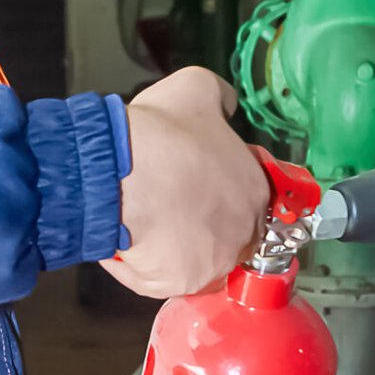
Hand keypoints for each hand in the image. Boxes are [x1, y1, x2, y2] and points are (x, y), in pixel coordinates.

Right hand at [105, 68, 271, 299]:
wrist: (123, 169)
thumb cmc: (161, 133)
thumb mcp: (198, 90)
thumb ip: (220, 97)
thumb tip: (224, 104)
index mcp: (254, 190)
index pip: (243, 203)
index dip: (214, 195)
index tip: (190, 190)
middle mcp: (242, 232)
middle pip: (220, 237)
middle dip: (194, 226)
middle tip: (163, 208)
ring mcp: (212, 263)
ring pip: (190, 263)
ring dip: (167, 250)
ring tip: (139, 224)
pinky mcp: (178, 284)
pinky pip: (153, 281)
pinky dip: (134, 266)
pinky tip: (120, 240)